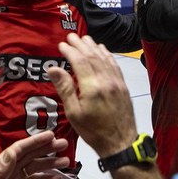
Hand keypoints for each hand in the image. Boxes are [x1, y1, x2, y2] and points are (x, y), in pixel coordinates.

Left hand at [0, 132, 69, 178]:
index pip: (20, 149)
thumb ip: (0, 170)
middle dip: (47, 149)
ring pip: (35, 167)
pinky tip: (56, 178)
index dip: (35, 141)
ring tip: (65, 162)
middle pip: (30, 155)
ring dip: (50, 164)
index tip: (50, 136)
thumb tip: (12, 152)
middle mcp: (7, 170)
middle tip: (63, 144)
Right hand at [49, 34, 136, 157]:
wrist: (120, 142)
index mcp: (92, 87)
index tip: (62, 44)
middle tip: (72, 36)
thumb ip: (65, 88)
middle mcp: (107, 80)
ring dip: (95, 47)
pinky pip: (115, 65)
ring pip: (106, 59)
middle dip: (82, 45)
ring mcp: (117, 82)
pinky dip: (108, 56)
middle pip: (93, 56)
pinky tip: (104, 52)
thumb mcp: (74, 113)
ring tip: (86, 39)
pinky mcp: (123, 86)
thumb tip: (53, 68)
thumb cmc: (93, 131)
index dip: (70, 51)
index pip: (80, 61)